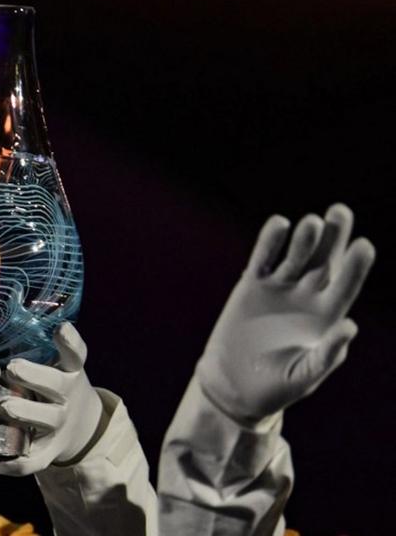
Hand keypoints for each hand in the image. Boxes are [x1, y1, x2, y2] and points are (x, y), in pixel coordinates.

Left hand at [0, 322, 102, 475]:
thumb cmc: (54, 385)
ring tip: (3, 407)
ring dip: (25, 414)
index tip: (59, 329)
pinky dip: (16, 465)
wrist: (80, 425)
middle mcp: (67, 398)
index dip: (69, 341)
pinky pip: (34, 461)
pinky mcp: (50, 451)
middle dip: (35, 377)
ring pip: (45, 421)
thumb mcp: (56, 365)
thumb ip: (33, 347)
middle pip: (57, 386)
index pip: (76, 353)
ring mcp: (59, 426)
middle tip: (13, 368)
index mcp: (70, 372)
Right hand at [197, 204, 375, 421]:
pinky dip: (269, 242)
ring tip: (311, 223)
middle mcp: (307, 297)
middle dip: (334, 236)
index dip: (356, 266)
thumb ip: (327, 354)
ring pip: (296, 255)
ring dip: (305, 238)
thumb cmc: (275, 387)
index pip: (346, 286)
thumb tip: (351, 326)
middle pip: (325, 260)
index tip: (365, 246)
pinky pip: (263, 258)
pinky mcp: (252, 285)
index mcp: (326, 317)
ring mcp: (279, 288)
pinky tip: (279, 224)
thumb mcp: (304, 377)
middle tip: (340, 211)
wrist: (234, 385)